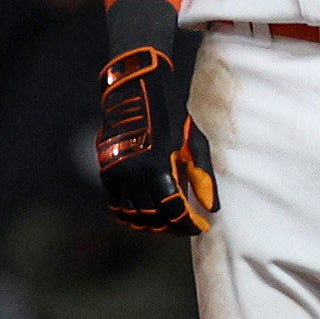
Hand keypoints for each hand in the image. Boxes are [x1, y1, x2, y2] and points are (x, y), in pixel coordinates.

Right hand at [95, 47, 219, 234]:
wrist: (136, 90)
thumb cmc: (171, 114)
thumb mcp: (194, 141)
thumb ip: (203, 176)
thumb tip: (213, 208)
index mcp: (159, 166)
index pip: (174, 210)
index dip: (188, 224)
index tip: (201, 228)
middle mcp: (135, 174)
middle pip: (152, 218)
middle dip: (172, 227)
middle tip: (185, 225)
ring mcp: (117, 174)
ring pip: (133, 216)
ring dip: (152, 225)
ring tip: (168, 222)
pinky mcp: (106, 172)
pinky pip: (116, 206)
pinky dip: (131, 216)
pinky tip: (146, 214)